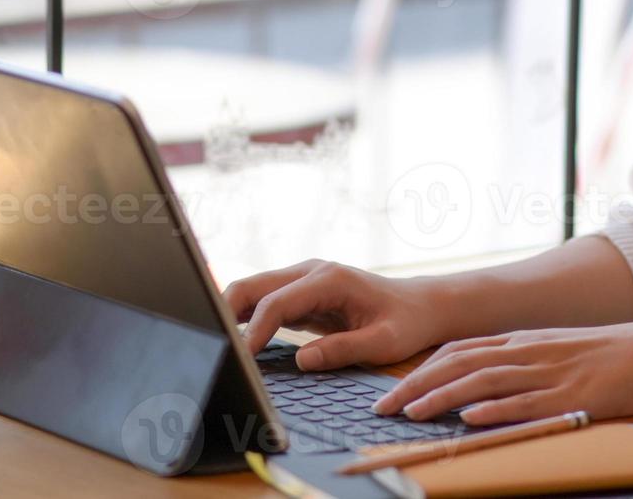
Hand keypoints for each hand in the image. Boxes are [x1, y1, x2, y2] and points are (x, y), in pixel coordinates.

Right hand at [222, 259, 447, 367]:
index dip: (255, 332)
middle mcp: (310, 273)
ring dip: (231, 316)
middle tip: (212, 350)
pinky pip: (263, 303)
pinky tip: (235, 344)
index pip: (276, 303)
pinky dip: (244, 320)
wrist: (420, 306)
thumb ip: (343, 350)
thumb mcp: (382, 343)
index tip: (241, 360)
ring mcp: (302, 280)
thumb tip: (302, 360)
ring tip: (217, 348)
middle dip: (226, 315)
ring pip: (251, 291)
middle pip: (252, 287)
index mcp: (329, 280)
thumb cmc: (405, 323)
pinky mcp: (299, 294)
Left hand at [370, 319, 632, 425]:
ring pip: (485, 382)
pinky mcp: (570, 396)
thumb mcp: (551, 351)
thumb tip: (475, 387)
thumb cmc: (602, 355)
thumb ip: (516, 363)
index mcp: (521, 340)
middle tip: (384, 408)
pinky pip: (527, 403)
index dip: (421, 370)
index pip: (458, 350)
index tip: (391, 390)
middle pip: (460, 364)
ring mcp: (548, 373)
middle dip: (418, 385)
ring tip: (413, 414)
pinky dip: (496, 410)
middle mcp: (527, 351)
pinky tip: (471, 418)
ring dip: (445, 398)